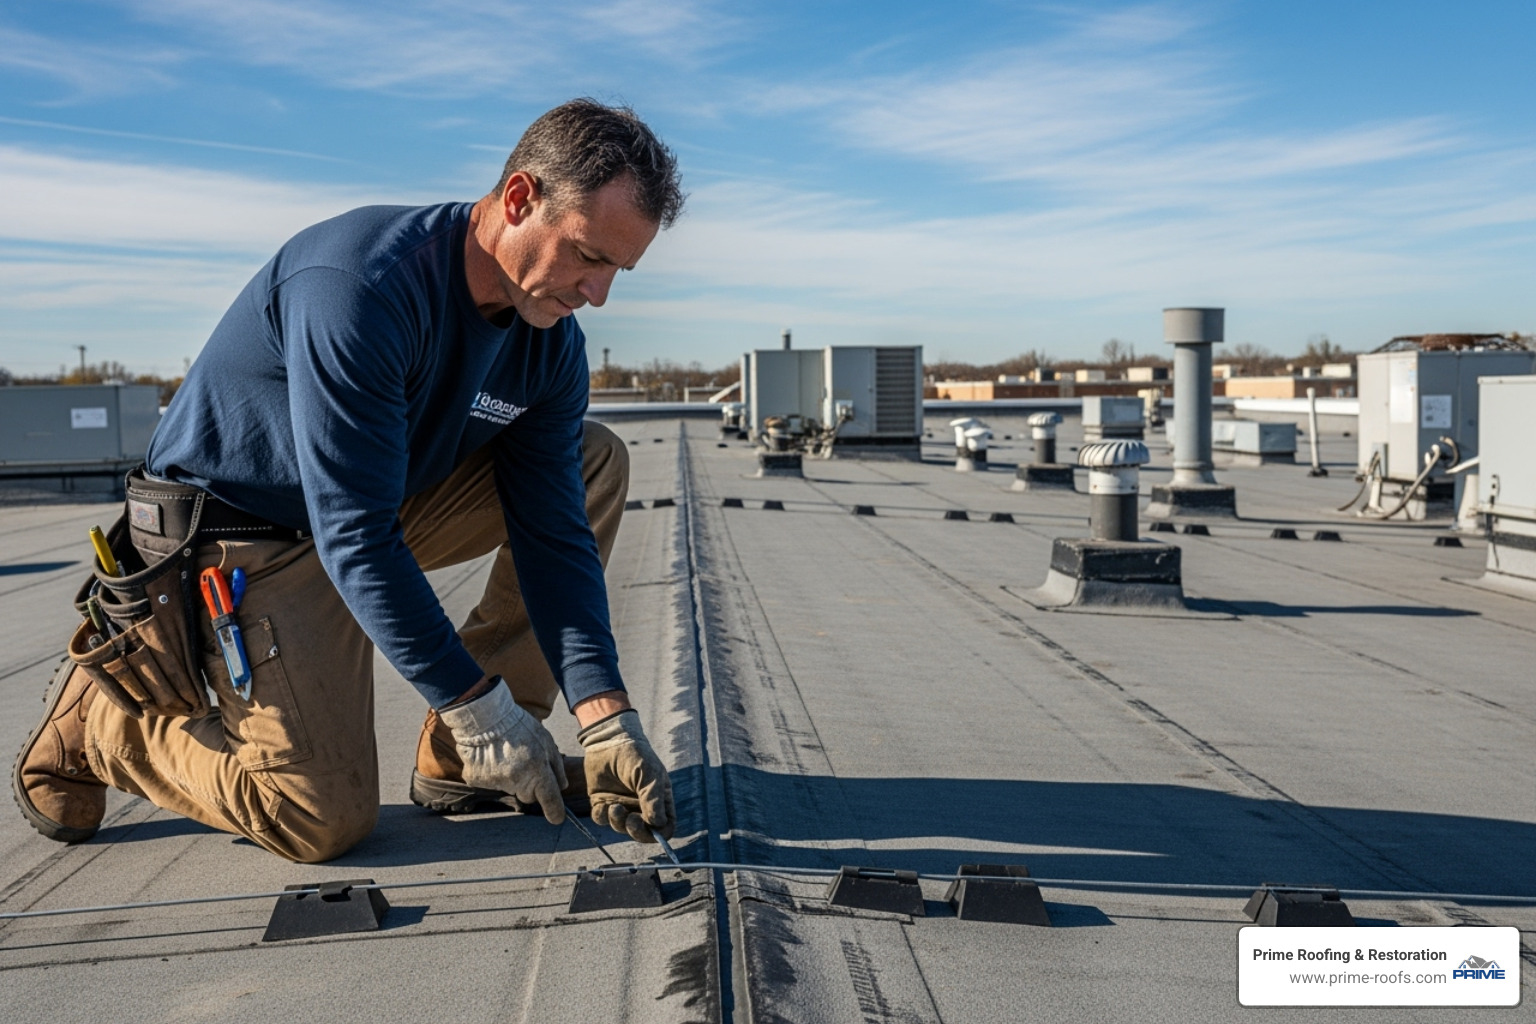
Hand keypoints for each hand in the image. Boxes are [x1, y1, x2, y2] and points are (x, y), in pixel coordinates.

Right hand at [438, 680, 566, 822]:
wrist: (484, 717)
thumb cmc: (519, 725)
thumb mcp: (546, 740)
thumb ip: (556, 765)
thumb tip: (562, 786)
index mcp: (538, 770)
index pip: (550, 799)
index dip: (555, 811)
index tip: (557, 818)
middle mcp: (518, 780)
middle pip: (528, 796)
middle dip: (530, 785)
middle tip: (524, 763)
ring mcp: (496, 782)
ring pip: (510, 788)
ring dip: (511, 777)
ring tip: (506, 754)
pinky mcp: (478, 781)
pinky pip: (490, 783)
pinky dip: (492, 773)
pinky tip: (491, 757)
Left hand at [577, 709, 674, 842]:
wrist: (610, 740)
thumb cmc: (636, 755)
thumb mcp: (651, 774)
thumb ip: (654, 800)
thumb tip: (656, 824)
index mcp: (659, 800)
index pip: (664, 827)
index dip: (658, 833)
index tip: (649, 826)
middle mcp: (641, 806)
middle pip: (643, 833)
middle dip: (636, 831)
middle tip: (630, 820)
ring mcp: (622, 805)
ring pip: (621, 828)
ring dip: (617, 822)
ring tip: (614, 806)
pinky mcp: (603, 802)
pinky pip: (602, 820)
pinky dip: (602, 816)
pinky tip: (603, 803)